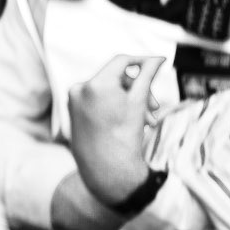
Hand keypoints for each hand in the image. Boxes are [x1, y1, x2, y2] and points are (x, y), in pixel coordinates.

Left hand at [67, 53, 176, 208]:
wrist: (107, 171)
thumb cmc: (125, 137)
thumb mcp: (139, 102)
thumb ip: (148, 74)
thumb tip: (157, 58)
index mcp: (95, 84)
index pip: (122, 61)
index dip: (142, 61)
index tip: (156, 64)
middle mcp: (79, 89)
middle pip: (115, 79)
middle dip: (137, 91)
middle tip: (154, 107)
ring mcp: (73, 102)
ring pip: (108, 92)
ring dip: (128, 102)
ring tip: (145, 121)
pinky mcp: (72, 113)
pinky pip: (97, 102)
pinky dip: (113, 108)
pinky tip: (128, 123)